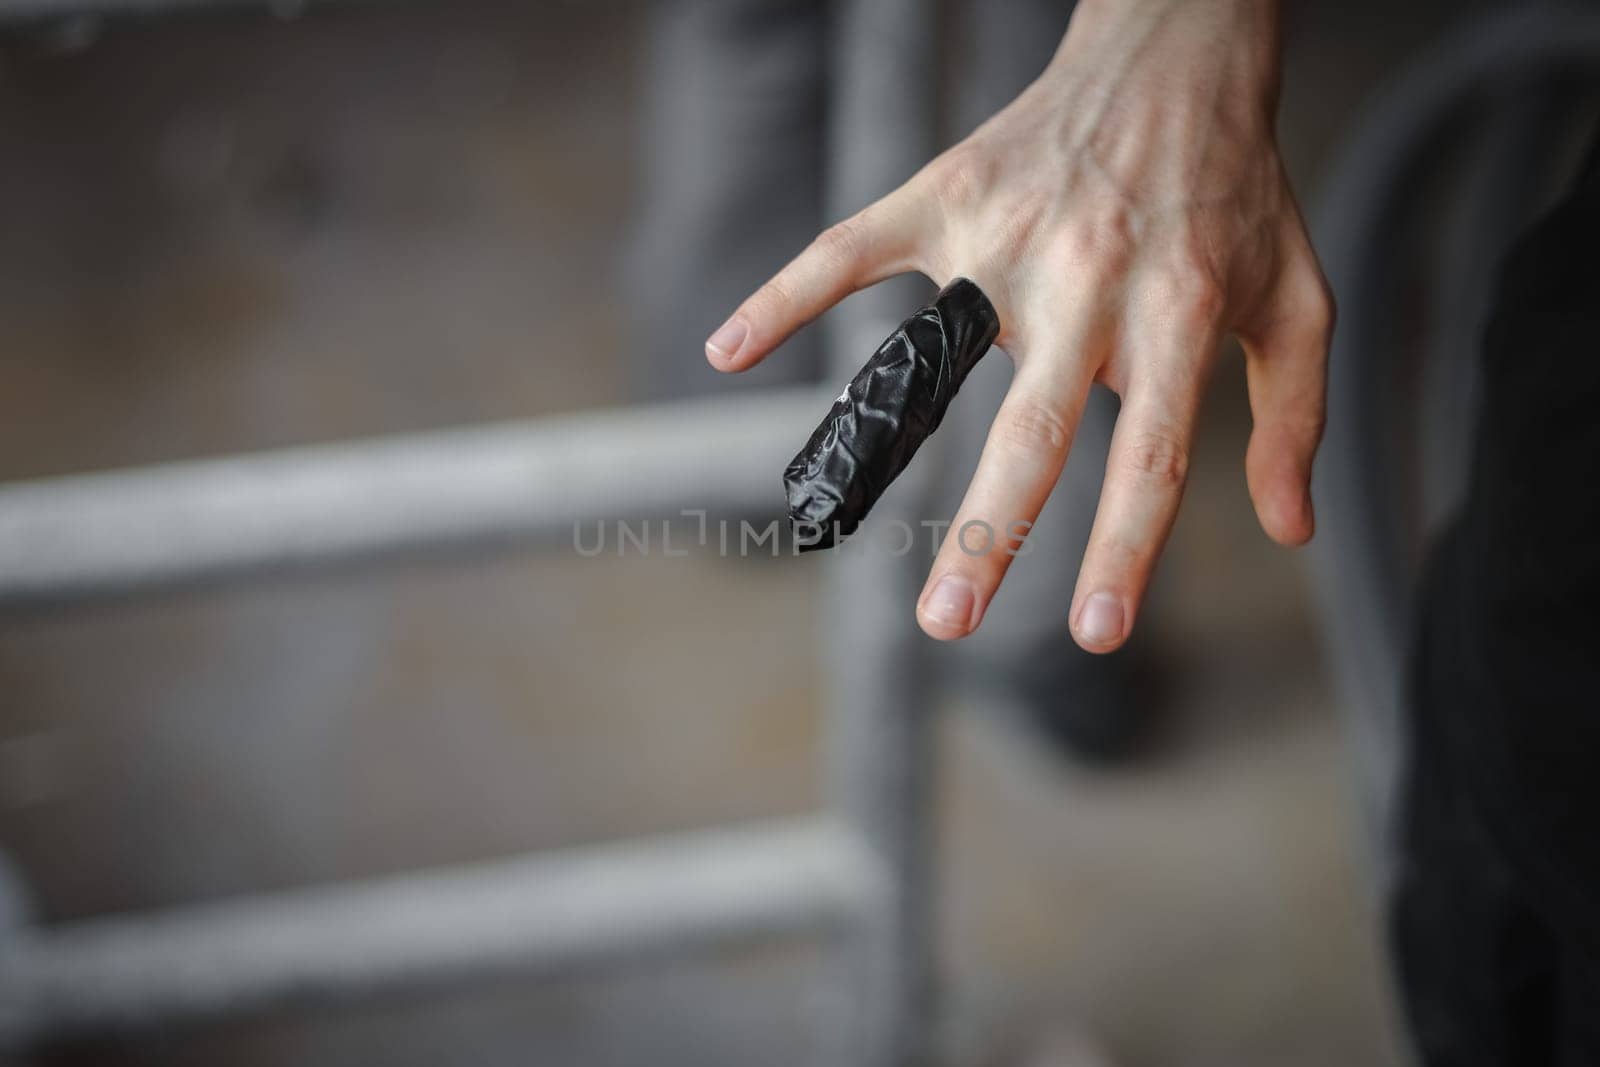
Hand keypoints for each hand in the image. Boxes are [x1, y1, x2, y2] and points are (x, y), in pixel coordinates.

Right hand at [705, 0, 1332, 653]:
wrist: (1173, 59)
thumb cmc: (1233, 192)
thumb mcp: (1298, 298)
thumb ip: (1294, 417)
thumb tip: (1289, 529)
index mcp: (1180, 309)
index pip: (1152, 452)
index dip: (1123, 546)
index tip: (1093, 629)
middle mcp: (1092, 279)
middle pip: (1036, 427)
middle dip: (992, 532)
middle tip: (947, 622)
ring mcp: (1007, 238)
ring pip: (944, 356)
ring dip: (890, 442)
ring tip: (838, 516)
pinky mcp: (945, 199)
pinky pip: (851, 249)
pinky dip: (785, 294)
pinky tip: (730, 348)